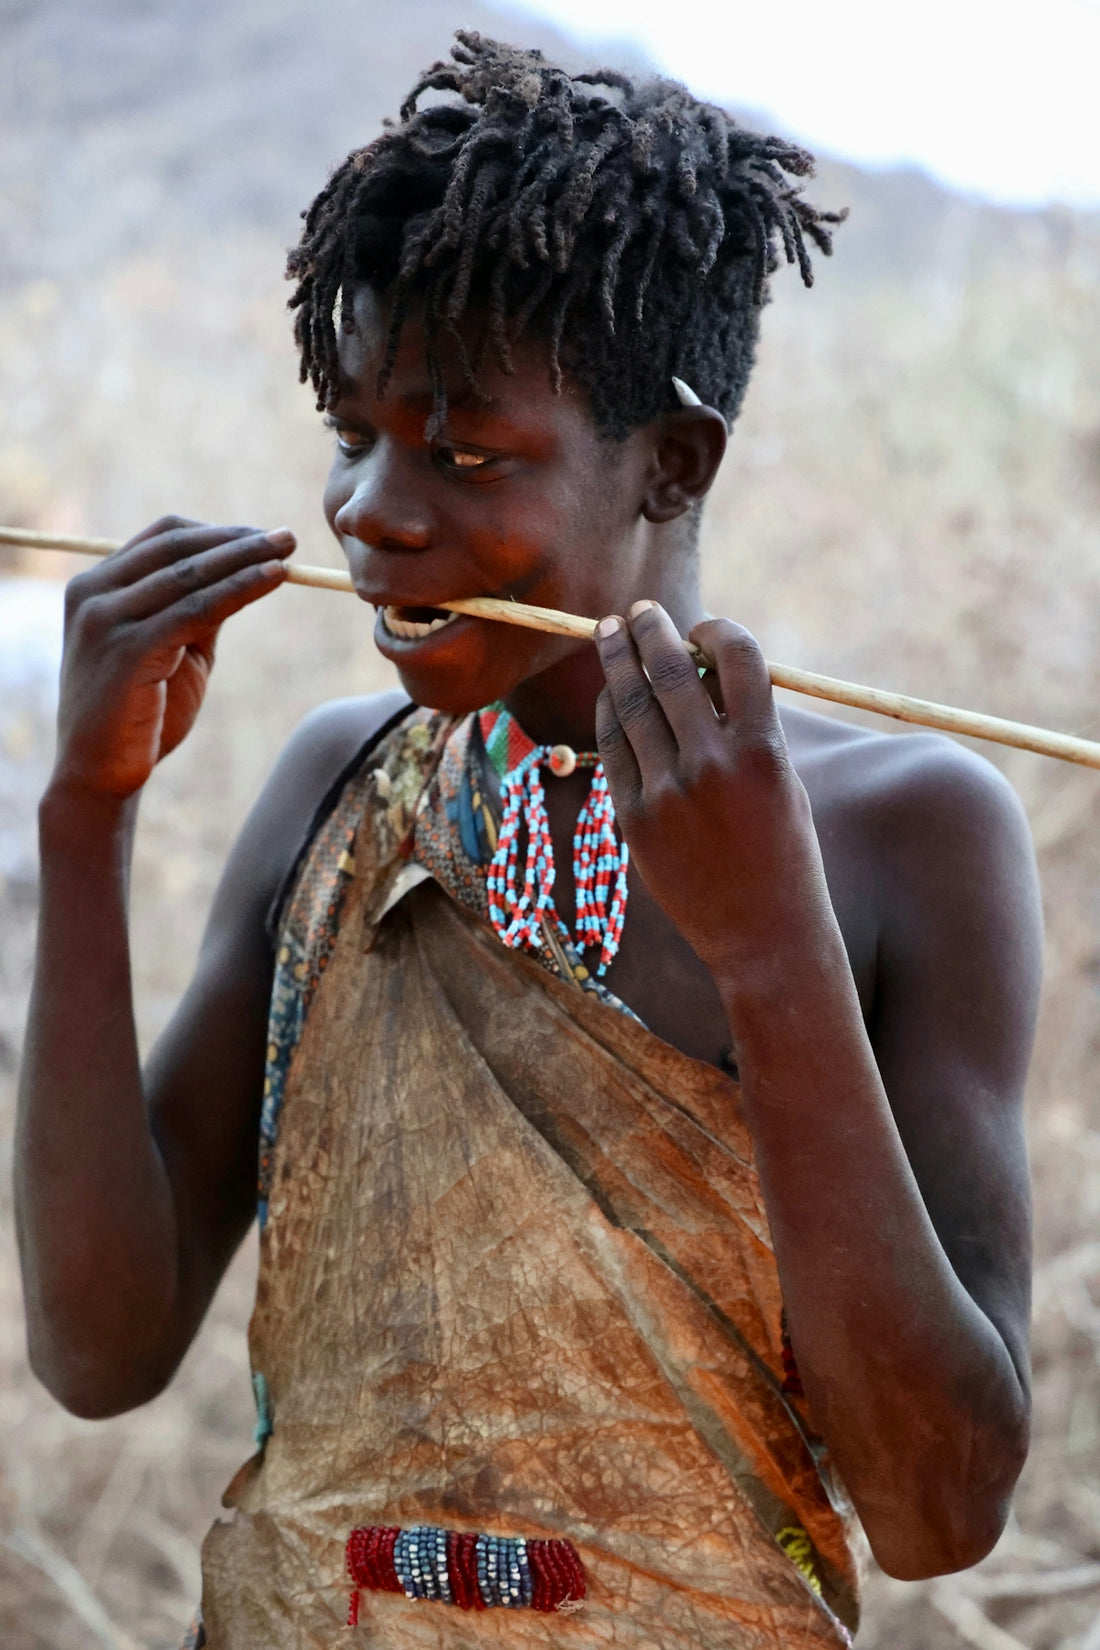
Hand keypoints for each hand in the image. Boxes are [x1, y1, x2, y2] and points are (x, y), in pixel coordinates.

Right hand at [51, 516, 293, 800]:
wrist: (101, 774)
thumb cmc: (138, 715)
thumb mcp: (171, 649)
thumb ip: (196, 610)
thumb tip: (246, 572)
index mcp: (95, 586)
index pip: (162, 538)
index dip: (217, 533)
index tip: (262, 536)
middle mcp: (93, 593)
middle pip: (176, 547)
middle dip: (237, 539)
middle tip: (287, 537)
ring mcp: (107, 619)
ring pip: (190, 574)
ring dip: (245, 558)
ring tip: (289, 551)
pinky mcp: (129, 648)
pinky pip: (197, 608)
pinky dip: (240, 588)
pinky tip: (274, 579)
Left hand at [594, 601, 831, 978]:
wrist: (764, 936)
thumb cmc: (784, 853)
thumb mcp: (782, 781)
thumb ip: (745, 726)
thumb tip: (699, 670)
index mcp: (763, 748)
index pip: (737, 655)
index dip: (715, 630)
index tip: (701, 627)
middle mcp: (712, 764)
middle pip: (670, 669)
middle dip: (651, 629)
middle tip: (640, 609)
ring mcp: (667, 792)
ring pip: (630, 703)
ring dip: (619, 660)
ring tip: (611, 633)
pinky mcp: (634, 818)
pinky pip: (613, 748)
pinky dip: (609, 713)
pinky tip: (609, 695)